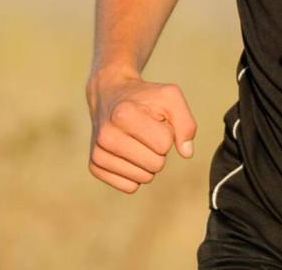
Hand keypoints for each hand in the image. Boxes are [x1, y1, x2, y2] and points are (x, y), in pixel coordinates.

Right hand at [85, 69, 197, 193]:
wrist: (111, 94)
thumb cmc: (145, 97)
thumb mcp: (170, 97)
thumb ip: (186, 123)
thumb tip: (187, 153)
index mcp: (124, 115)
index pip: (165, 143)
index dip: (167, 132)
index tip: (156, 120)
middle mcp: (107, 135)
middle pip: (156, 164)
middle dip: (160, 150)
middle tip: (148, 132)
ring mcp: (98, 152)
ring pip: (144, 178)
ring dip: (148, 162)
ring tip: (138, 140)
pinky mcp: (95, 166)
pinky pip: (129, 187)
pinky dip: (136, 173)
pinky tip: (129, 153)